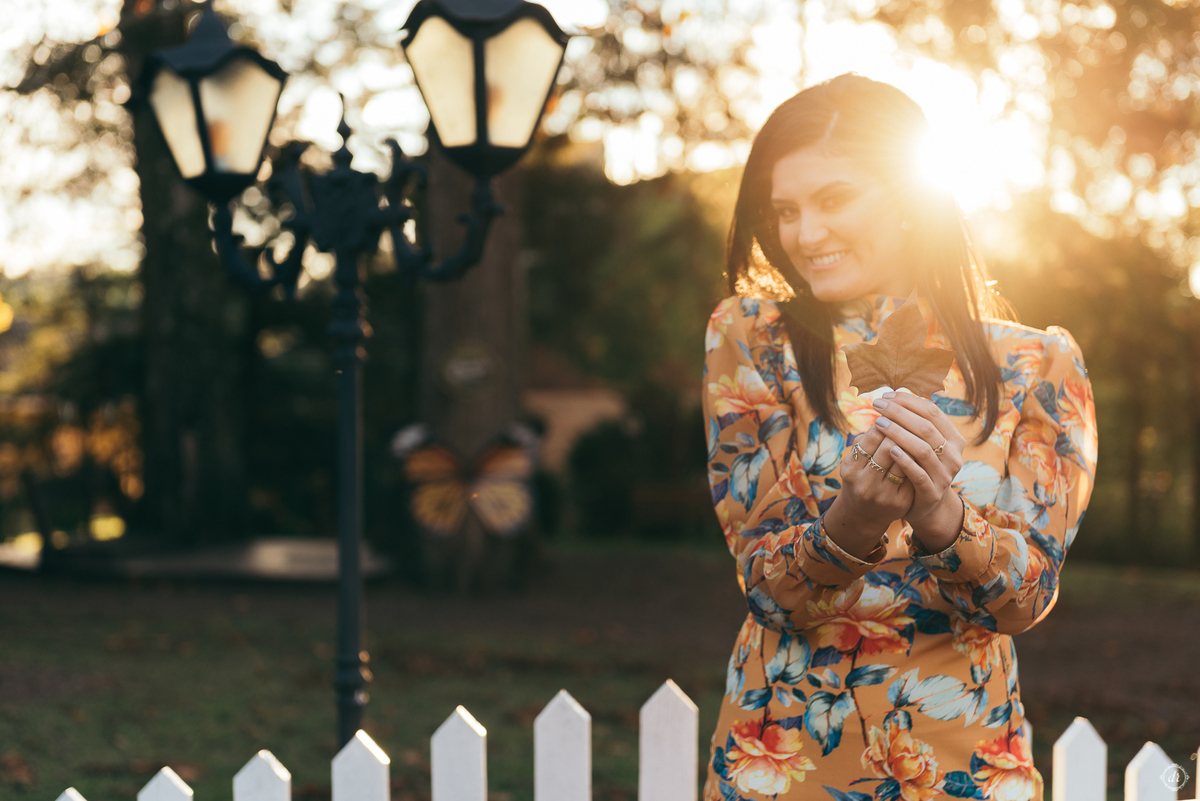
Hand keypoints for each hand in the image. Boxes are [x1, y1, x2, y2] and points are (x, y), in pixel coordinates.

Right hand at [833, 412, 915, 534]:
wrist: (863, 515)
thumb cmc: (860, 478)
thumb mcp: (854, 461)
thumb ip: (864, 440)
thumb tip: (884, 416)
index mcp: (851, 469)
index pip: (871, 438)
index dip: (885, 422)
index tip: (892, 412)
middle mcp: (865, 483)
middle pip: (888, 447)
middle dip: (900, 429)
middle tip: (909, 418)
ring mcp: (884, 494)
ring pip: (903, 460)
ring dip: (912, 442)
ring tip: (916, 431)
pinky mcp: (900, 502)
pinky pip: (913, 474)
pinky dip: (917, 459)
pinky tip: (922, 449)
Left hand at [869, 391, 965, 541]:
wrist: (926, 504)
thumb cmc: (919, 467)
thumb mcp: (921, 444)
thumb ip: (913, 424)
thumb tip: (892, 397)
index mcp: (954, 439)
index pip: (932, 412)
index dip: (909, 401)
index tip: (886, 395)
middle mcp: (954, 456)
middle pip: (926, 427)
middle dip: (900, 413)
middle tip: (877, 405)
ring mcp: (945, 475)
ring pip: (923, 449)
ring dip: (899, 433)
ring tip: (879, 423)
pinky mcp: (932, 492)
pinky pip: (918, 473)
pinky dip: (904, 460)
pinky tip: (889, 449)